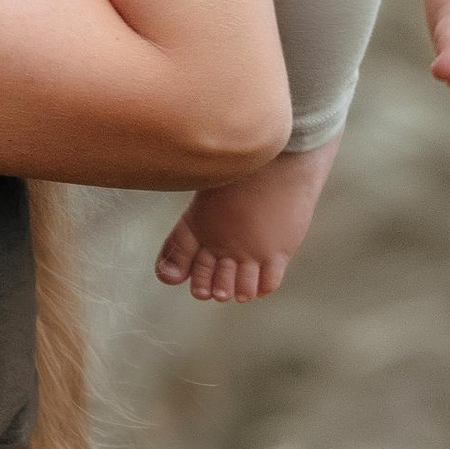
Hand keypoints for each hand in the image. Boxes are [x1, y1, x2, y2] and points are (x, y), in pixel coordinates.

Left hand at [155, 139, 338, 302]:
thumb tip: (167, 278)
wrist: (282, 158)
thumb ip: (182, 242)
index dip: (197, 281)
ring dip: (239, 291)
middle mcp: (224, 245)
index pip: (187, 269)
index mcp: (199, 228)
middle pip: (215, 285)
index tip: (202, 284)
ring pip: (242, 290)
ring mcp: (252, 251)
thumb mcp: (202, 201)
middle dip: (216, 289)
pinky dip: (261, 287)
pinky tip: (260, 278)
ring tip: (241, 284)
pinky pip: (268, 284)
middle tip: (221, 288)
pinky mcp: (278, 252)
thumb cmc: (241, 173)